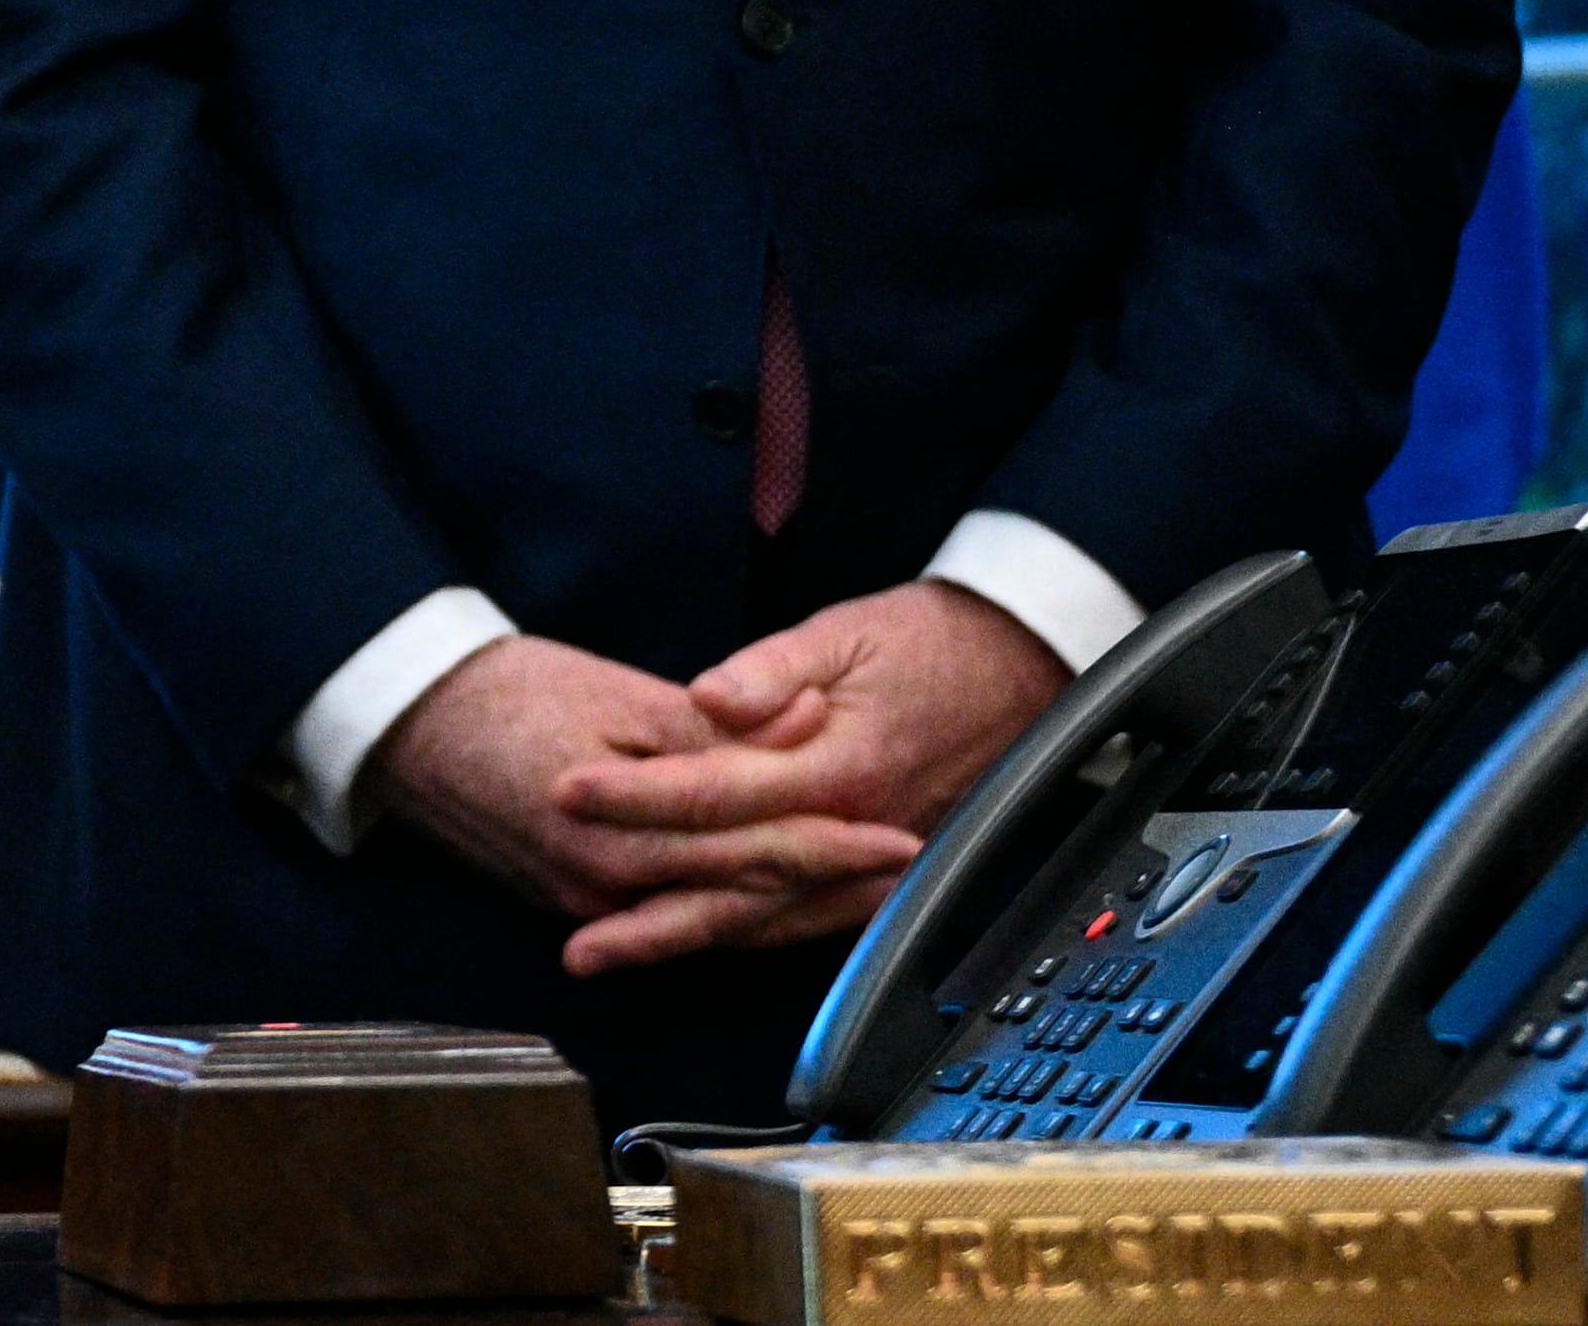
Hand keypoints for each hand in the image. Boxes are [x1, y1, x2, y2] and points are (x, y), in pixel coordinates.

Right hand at [366, 636, 910, 946]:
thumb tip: (805, 721)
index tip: (900, 836)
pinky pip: (673, 915)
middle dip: (833, 886)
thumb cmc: (506, 693)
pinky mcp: (577, 901)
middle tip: (905, 868)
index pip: (756, 848)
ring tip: (864, 891)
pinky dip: (731, 906)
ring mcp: (591, 904)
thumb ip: (714, 725)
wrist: (408, 725)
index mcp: (626, 833)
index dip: (836, 844)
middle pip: (747, 896)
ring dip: (793, 907)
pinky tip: (775, 898)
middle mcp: (612, 888)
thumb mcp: (616, 695)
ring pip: (714, 916)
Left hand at [544, 580, 1061, 970]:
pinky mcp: (887, 873)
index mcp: (836, 766)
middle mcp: (853, 828)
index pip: (714, 793)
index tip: (568, 793)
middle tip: (572, 933)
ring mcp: (874, 863)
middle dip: (646, 908)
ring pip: (766, 917)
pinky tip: (694, 941)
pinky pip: (807, 920)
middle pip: (733, 881)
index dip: (636, 797)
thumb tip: (708, 698)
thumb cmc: (928, 642)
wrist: (1019, 666)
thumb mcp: (844, 632)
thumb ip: (771, 668)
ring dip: (683, 938)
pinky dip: (745, 934)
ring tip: (607, 955)